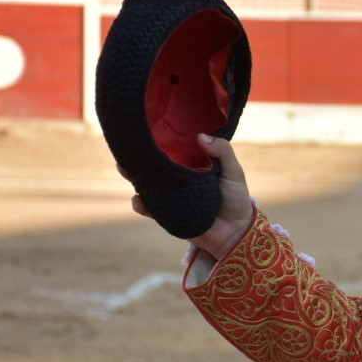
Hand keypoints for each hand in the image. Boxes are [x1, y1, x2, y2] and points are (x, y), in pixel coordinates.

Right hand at [121, 133, 254, 259]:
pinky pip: (150, 209)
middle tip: (126, 147)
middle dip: (139, 157)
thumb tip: (200, 136)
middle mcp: (178, 180)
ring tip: (125, 168)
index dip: (159, 142)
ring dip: (134, 177)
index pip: (172, 151)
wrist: (236, 232)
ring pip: (147, 185)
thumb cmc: (236, 199)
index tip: (145, 130)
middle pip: (155, 167)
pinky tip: (139, 199)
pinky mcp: (168, 215)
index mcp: (192, 166)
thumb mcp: (233, 172)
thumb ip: (223, 152)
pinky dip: (142, 204)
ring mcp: (171, 197)